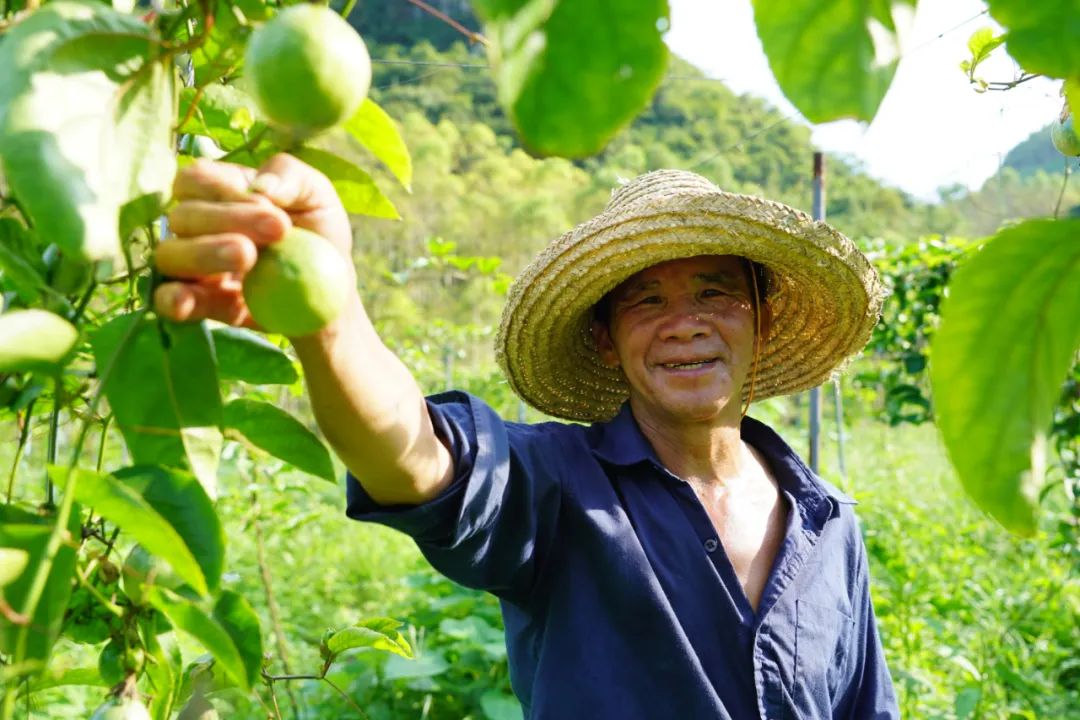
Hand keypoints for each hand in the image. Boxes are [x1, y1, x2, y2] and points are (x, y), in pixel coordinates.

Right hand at [153, 153, 352, 326]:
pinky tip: (186, 302)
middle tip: (278, 231)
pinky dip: (173, 300)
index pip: (195, 180)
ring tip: (248, 257)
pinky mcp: (201, 305)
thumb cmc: (319, 234)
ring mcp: (194, 267)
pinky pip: (169, 301)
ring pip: (170, 255)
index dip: (226, 191)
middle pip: (183, 216)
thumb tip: (262, 187)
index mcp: (219, 192)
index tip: (275, 211)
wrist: (333, 292)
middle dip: (228, 219)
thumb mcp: (318, 195)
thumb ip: (291, 176)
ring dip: (204, 254)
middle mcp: (198, 227)